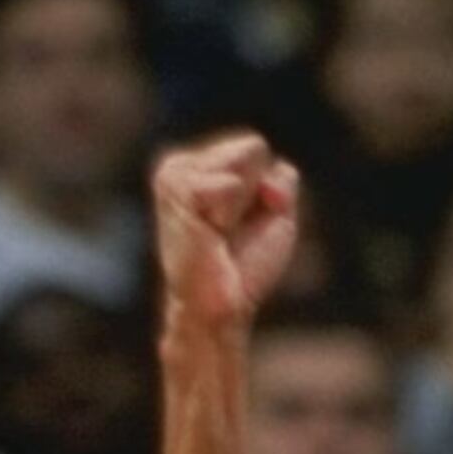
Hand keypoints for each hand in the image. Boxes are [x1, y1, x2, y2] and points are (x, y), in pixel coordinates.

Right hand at [152, 129, 305, 338]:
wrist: (222, 305)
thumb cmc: (245, 265)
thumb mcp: (275, 213)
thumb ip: (278, 176)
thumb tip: (263, 170)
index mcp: (199, 166)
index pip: (257, 150)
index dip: (266, 190)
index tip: (240, 225)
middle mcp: (180, 164)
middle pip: (254, 147)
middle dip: (258, 191)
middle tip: (230, 230)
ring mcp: (173, 173)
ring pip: (246, 156)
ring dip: (246, 201)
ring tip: (219, 231)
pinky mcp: (176, 189)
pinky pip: (231, 181)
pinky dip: (232, 210)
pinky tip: (211, 232)